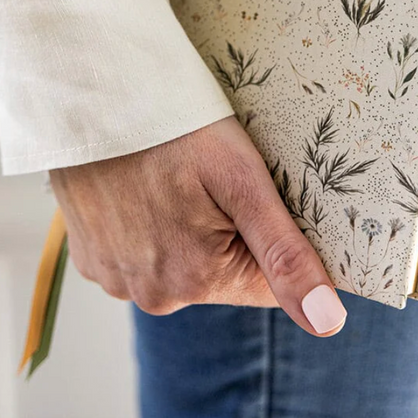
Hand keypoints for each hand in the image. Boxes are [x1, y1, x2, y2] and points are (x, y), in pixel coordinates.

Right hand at [49, 115, 346, 336]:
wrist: (89, 93)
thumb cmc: (172, 127)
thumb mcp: (242, 178)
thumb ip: (285, 254)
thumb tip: (328, 324)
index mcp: (198, 281)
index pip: (268, 282)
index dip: (275, 237)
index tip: (258, 193)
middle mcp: (153, 295)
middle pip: (221, 270)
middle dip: (227, 229)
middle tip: (208, 174)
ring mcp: (114, 277)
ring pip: (179, 260)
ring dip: (184, 226)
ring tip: (171, 174)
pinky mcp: (89, 257)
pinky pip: (138, 252)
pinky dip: (145, 223)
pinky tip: (139, 184)